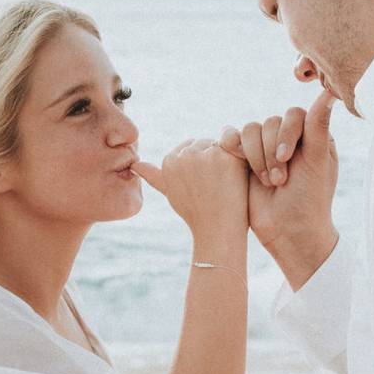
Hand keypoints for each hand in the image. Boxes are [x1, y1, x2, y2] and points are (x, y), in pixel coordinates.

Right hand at [131, 138, 249, 240]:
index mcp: (169, 161)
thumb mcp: (170, 192)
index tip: (203, 184)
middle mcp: (185, 155)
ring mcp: (204, 155)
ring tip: (224, 184)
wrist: (217, 230)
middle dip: (213, 159)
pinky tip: (236, 178)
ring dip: (226, 159)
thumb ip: (154, 176)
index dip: (201, 165)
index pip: (189, 148)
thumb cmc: (195, 213)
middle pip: (205, 143)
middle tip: (216, 186)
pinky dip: (239, 161)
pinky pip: (235, 147)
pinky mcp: (224, 157)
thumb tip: (134, 165)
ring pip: (220, 144)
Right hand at [218, 89, 340, 289]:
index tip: (286, 158)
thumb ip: (318, 126)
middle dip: (271, 153)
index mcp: (311, 137)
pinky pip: (231, 139)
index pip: (294, 115)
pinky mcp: (243, 160)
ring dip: (256, 157)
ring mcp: (264, 149)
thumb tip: (330, 92)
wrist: (287, 233)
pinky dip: (234, 149)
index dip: (287, 134)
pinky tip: (240, 166)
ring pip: (250, 130)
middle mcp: (288, 139)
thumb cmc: (310, 200)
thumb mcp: (317, 163)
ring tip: (268, 183)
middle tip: (279, 181)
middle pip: (270, 122)